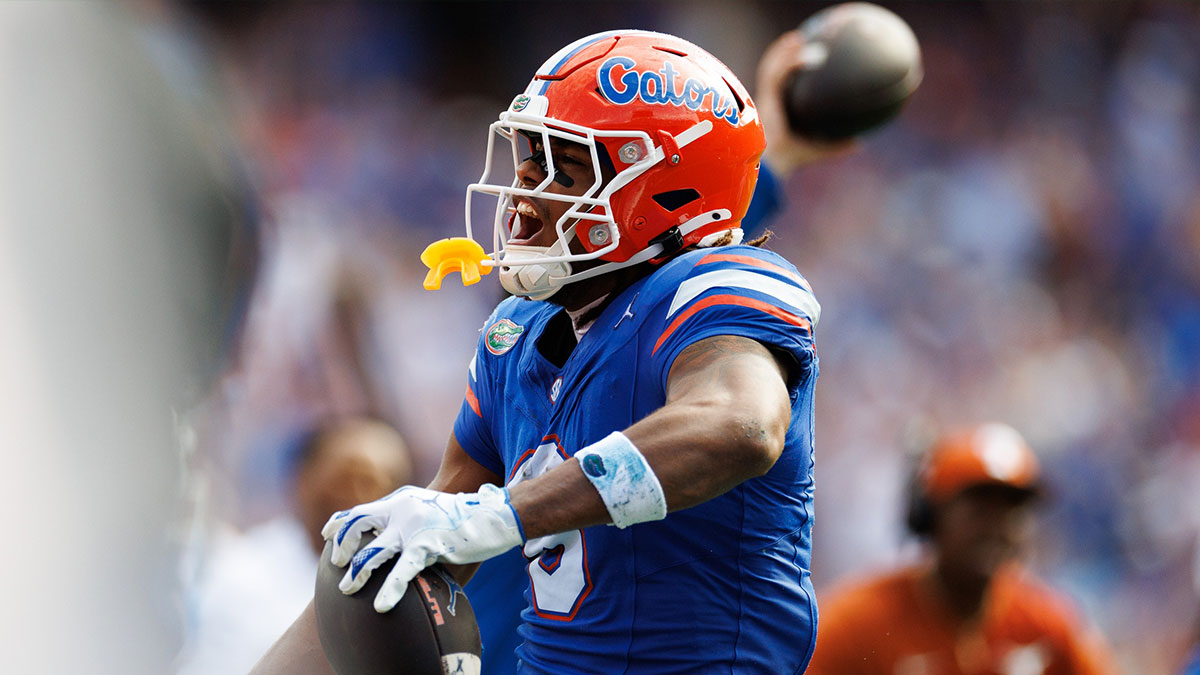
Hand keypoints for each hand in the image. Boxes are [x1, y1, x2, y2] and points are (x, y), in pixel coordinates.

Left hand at [321, 484, 523, 611]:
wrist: (494, 515)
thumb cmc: (462, 519)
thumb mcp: (429, 510)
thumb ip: (408, 519)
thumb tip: (388, 539)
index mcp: (401, 499)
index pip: (360, 508)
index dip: (339, 522)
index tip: (326, 535)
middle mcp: (403, 508)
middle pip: (358, 522)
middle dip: (342, 545)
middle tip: (337, 563)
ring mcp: (414, 527)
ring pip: (374, 551)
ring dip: (357, 572)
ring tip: (347, 588)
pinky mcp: (428, 544)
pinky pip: (402, 570)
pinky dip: (389, 589)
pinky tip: (381, 606)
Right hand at [756, 30, 856, 176]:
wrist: (774, 163)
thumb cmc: (793, 158)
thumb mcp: (819, 149)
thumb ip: (836, 145)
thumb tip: (860, 144)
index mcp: (778, 111)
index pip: (779, 87)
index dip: (786, 71)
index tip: (801, 58)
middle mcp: (770, 102)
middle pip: (772, 72)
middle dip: (782, 55)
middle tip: (799, 40)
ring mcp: (766, 99)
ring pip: (770, 68)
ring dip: (781, 52)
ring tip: (795, 38)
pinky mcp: (765, 97)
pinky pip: (776, 74)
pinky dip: (788, 60)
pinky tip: (800, 50)